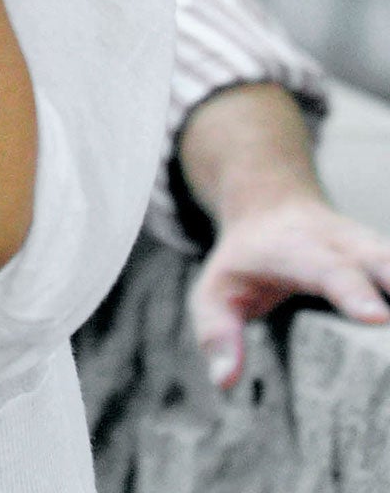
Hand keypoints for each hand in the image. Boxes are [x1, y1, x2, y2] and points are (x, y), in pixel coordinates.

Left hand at [189, 193, 389, 389]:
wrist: (274, 207)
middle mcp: (351, 247)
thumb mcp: (216, 290)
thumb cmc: (245, 260)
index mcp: (302, 251)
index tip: (378, 316)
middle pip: (387, 263)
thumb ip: (218, 333)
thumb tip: (225, 382)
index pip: (331, 271)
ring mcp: (382, 253)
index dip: (355, 292)